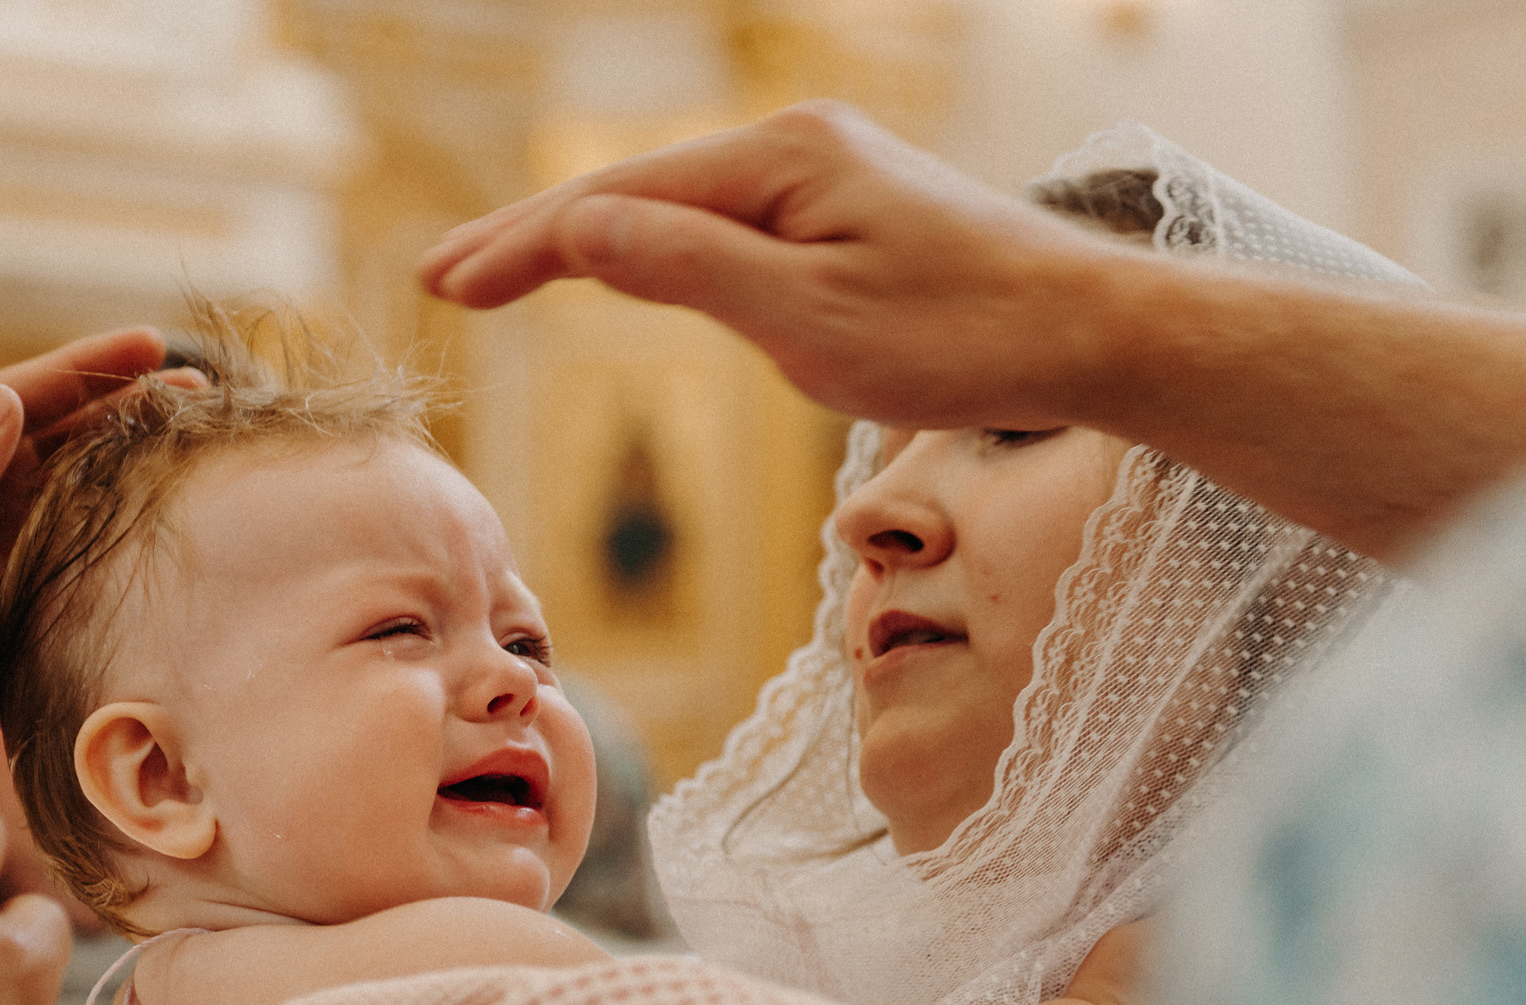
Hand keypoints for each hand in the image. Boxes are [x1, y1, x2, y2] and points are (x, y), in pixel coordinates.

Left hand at [0, 328, 169, 799]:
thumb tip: (1, 402)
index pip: (9, 404)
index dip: (79, 369)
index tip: (151, 345)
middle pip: (42, 433)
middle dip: (113, 402)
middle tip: (192, 385)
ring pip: (56, 482)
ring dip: (115, 452)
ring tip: (182, 438)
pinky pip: (59, 538)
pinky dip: (106, 513)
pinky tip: (147, 518)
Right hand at [419, 101, 1133, 434]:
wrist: (1085, 332)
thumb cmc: (963, 336)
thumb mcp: (812, 320)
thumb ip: (691, 268)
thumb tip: (580, 226)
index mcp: (779, 160)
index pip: (617, 200)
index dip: (524, 245)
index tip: (446, 287)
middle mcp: (794, 147)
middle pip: (633, 189)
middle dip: (533, 235)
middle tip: (440, 274)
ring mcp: (821, 175)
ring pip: (673, 206)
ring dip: (584, 241)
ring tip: (500, 273)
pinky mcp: (843, 213)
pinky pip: (720, 224)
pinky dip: (651, 248)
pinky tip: (620, 267)